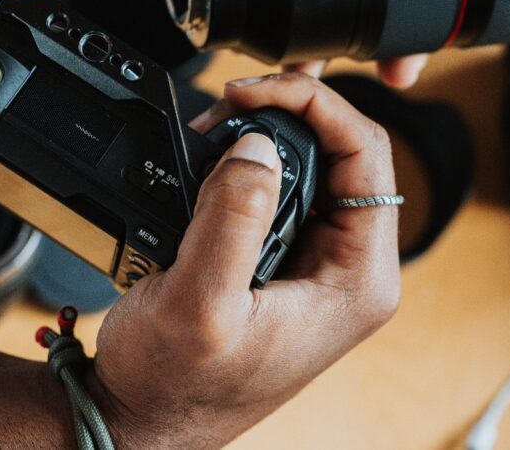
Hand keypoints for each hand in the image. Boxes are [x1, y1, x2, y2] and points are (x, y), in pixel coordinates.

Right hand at [87, 73, 399, 447]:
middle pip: (343, 152)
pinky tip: (216, 155)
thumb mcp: (201, 303)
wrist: (143, 419)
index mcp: (356, 281)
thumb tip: (257, 143)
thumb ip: (233, 218)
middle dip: (286, 113)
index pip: (365, 155)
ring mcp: (317, 263)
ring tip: (218, 126)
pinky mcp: (283, 260)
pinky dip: (247, 163)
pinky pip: (281, 190)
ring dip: (265, 136)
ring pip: (311, 166)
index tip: (252, 91)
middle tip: (228, 104)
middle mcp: (347, 269)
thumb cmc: (174, 385)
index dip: (314, 105)